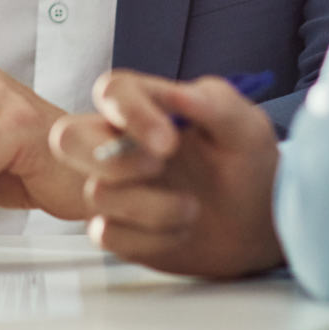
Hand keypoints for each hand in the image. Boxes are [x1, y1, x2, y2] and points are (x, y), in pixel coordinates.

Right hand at [49, 69, 283, 277]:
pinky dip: (148, 238)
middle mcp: (120, 143)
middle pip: (68, 139)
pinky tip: (179, 232)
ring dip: (151, 206)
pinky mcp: (119, 228)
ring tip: (193, 208)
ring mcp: (116, 187)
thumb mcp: (246, 127)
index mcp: (148, 106)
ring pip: (96, 194)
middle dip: (109, 160)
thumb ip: (214, 103)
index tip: (169, 141)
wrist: (261, 224)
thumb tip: (180, 93)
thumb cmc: (250, 164)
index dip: (130, 113)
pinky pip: (106, 234)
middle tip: (159, 168)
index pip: (113, 91)